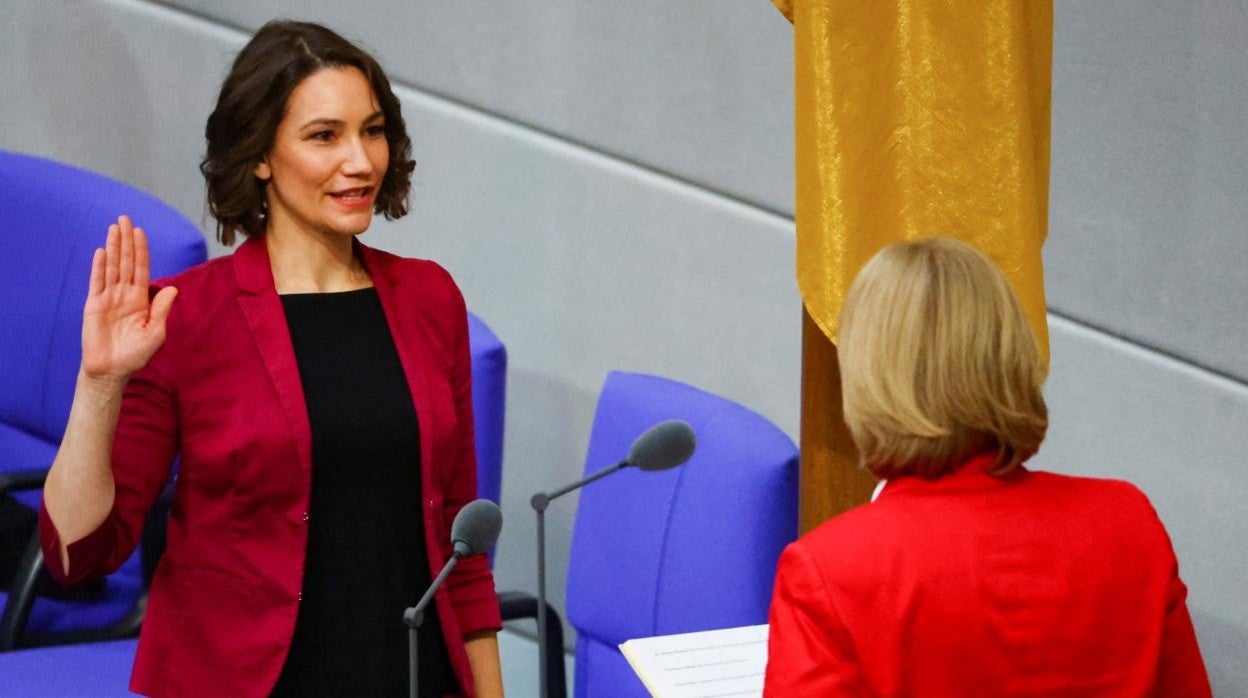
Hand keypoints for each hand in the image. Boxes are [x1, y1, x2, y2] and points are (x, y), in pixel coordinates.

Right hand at [80, 215, 177, 381]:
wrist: (112, 370)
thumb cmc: (135, 354)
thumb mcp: (155, 332)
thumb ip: (162, 309)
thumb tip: (173, 288)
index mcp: (141, 300)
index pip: (141, 269)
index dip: (141, 250)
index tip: (140, 232)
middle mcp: (124, 294)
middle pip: (125, 262)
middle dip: (126, 241)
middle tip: (125, 218)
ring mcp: (108, 298)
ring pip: (111, 267)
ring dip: (112, 247)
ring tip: (113, 228)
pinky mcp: (93, 305)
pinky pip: (96, 282)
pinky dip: (99, 267)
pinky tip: (101, 252)